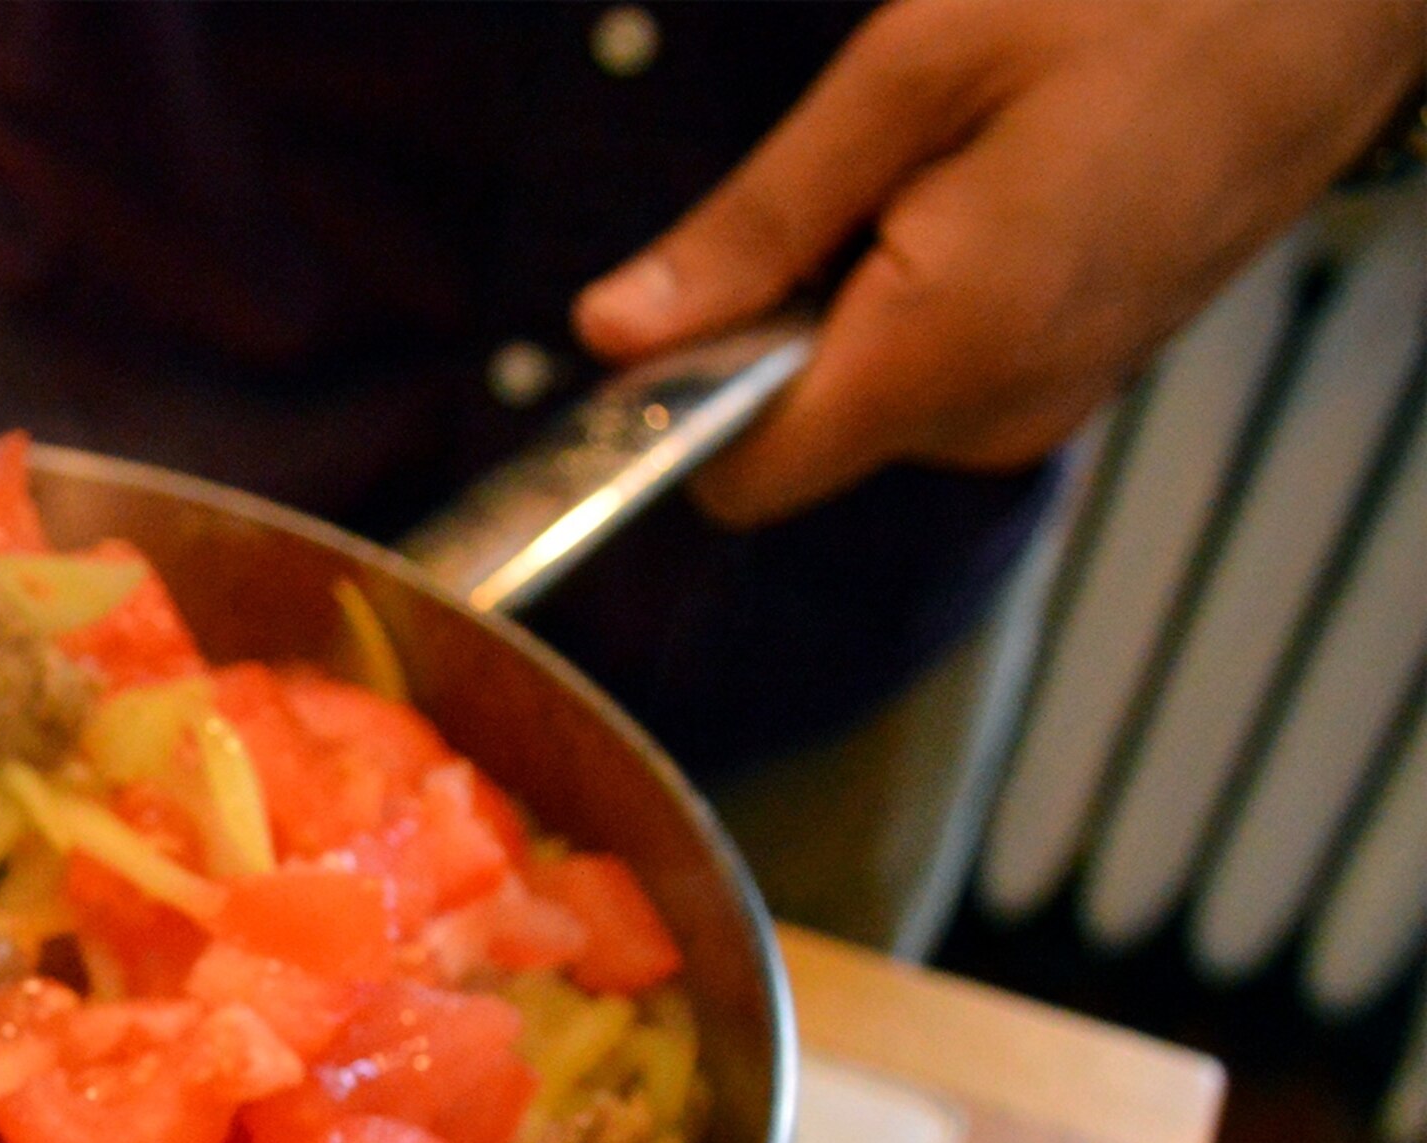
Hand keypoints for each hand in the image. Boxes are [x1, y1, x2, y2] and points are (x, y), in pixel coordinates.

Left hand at [573, 0, 1426, 526]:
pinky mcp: (1074, 378)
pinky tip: (981, 199)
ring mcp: (1047, 404)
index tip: (663, 311)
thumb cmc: (1147, 0)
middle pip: (796, 442)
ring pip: (864, 408)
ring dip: (848, 309)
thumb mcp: (911, 73)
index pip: (743, 474)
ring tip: (939, 173)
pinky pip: (940, 378)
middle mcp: (1000, 412)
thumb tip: (614, 331)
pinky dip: (916, 306)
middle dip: (772, 333)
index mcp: (949, 347)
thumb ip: (755, 223)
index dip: (676, 404)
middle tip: (851, 182)